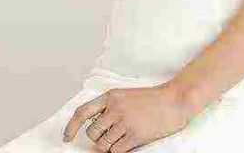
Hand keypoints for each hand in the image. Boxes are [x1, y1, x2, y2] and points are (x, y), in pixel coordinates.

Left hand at [62, 81, 193, 151]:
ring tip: (126, 135)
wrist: (176, 99)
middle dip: (100, 137)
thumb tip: (94, 129)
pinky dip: (121, 149)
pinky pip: (116, 151)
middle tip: (114, 133)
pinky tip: (132, 139)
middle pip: (92, 133)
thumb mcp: (127, 96)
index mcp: (112, 96)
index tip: (67, 137)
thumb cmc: (152, 99)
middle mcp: (115, 108)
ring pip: (103, 144)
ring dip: (111, 144)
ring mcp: (125, 121)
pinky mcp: (134, 134)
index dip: (71, 127)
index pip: (83, 112)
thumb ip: (110, 108)